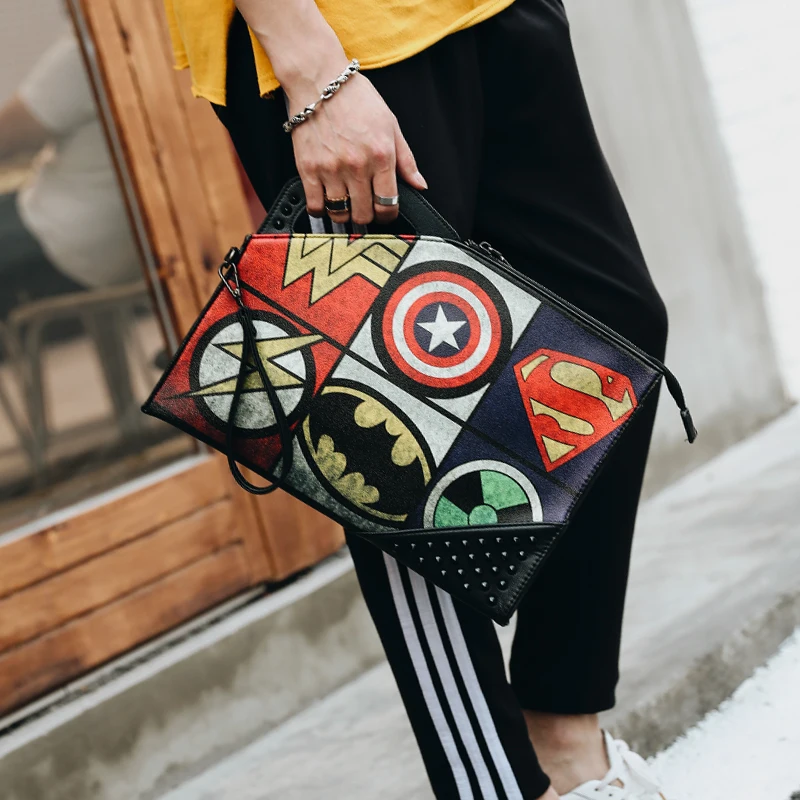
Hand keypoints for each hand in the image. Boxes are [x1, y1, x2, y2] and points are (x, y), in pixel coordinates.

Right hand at [284, 69, 426, 224]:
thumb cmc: (356, 99)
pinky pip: (315, 205)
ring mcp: (331, 169)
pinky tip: (325, 201)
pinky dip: (320, 210)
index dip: (388, 215)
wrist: (319, 80)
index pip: (388, 204)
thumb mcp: (390, 125)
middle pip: (364, 214)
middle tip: (364, 208)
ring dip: (344, 216)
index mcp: (381, 157)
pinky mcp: (308, 169)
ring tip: (345, 205)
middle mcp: (357, 166)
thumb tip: (420, 185)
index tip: (384, 213)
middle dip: (367, 216)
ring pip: (340, 214)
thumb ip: (406, 160)